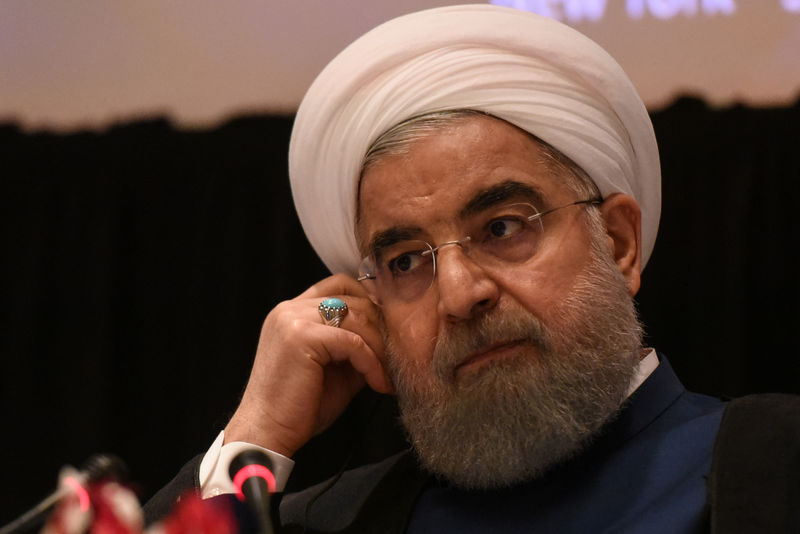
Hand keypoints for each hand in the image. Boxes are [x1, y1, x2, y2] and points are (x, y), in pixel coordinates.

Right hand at [223, 274, 392, 456]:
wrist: (267, 432)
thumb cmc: (298, 407)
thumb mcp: (335, 368)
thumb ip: (355, 346)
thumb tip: (390, 337)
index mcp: (292, 311)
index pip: (340, 284)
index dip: (368, 302)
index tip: (388, 331)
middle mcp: (289, 308)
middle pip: (354, 298)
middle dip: (381, 328)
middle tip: (397, 356)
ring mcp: (293, 319)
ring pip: (357, 317)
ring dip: (380, 348)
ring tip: (388, 374)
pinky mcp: (302, 336)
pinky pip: (353, 342)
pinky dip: (371, 363)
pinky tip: (377, 383)